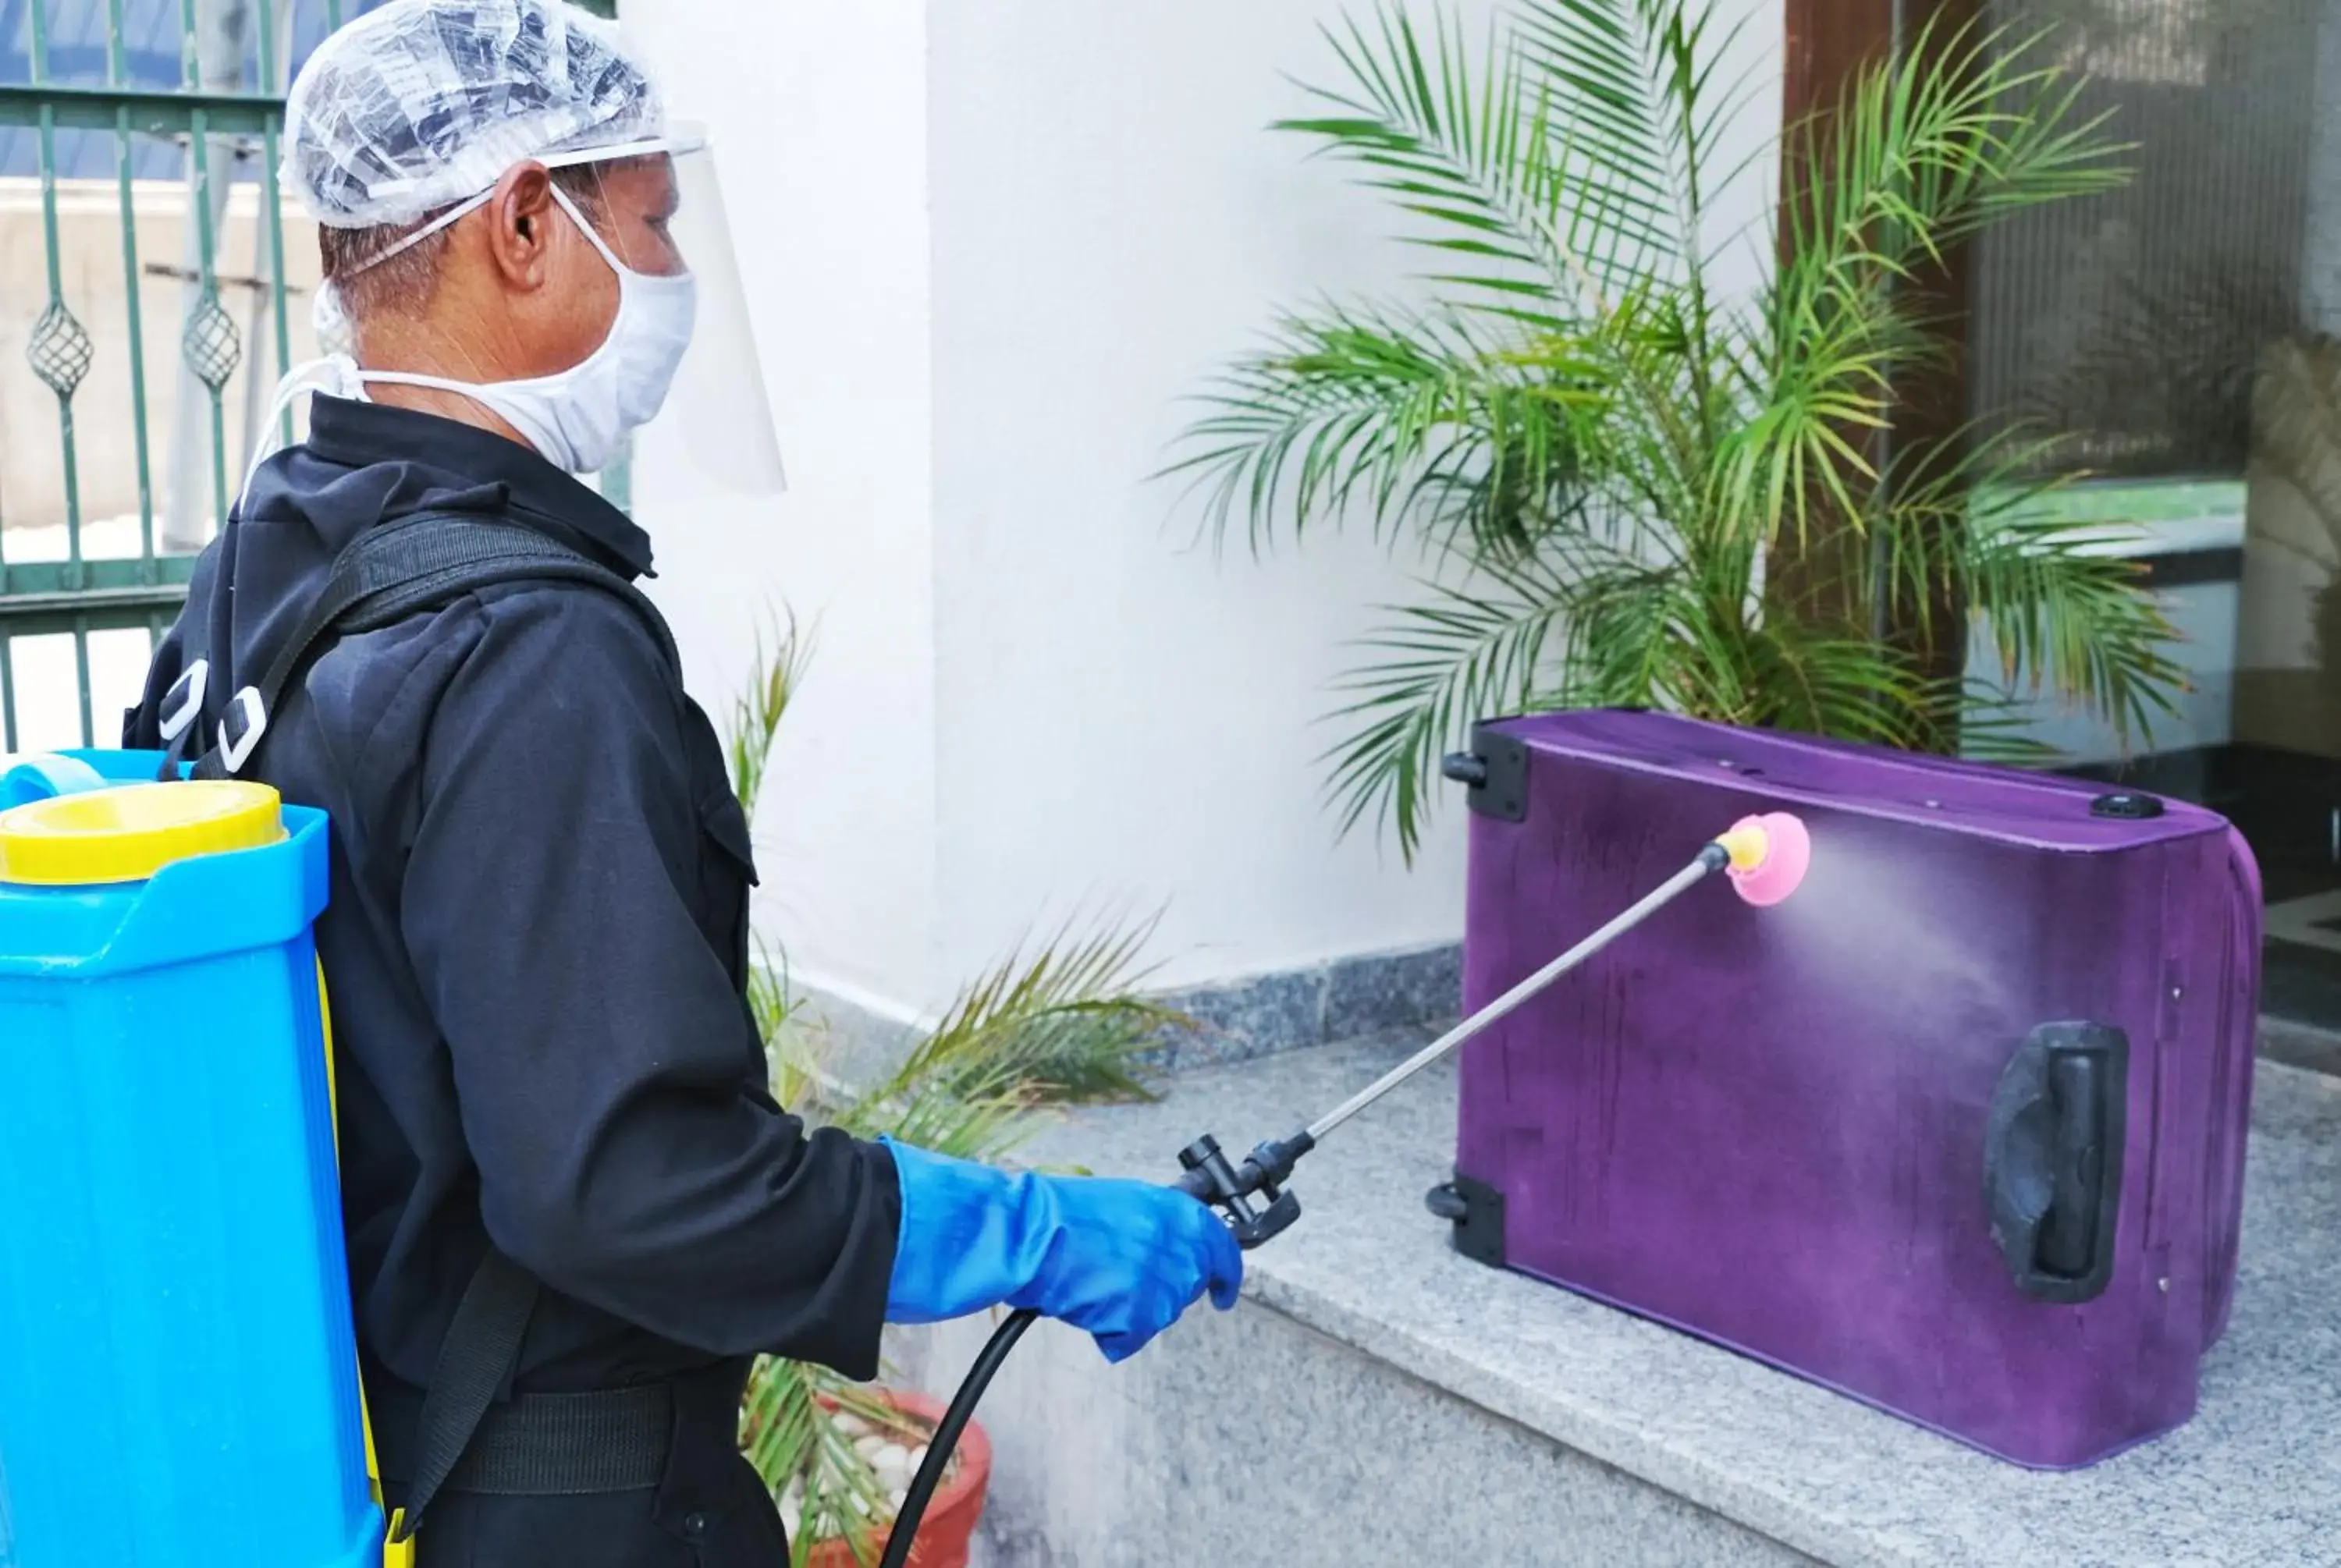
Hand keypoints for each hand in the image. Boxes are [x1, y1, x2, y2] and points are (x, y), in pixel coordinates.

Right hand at [883, 1141, 1242, 1361]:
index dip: (1227, 1276)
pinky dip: (1108, 1331)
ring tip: (1093, 1281)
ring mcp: (1161, 1282)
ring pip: (1159, 1314)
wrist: (1028, 1234)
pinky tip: (1086, 1303)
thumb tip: (1179, 1244)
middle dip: (1161, 1290)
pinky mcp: (1139, 1314)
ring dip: (1130, 1308)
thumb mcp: (1125, 1203)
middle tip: (1121, 1279)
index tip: (1225, 1293)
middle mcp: (1178, 1245)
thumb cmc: (1063, 1216)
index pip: (1223, 1249)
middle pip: (1188, 1287)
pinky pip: (1129, 1337)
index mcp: (1178, 1212)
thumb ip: (1160, 1224)